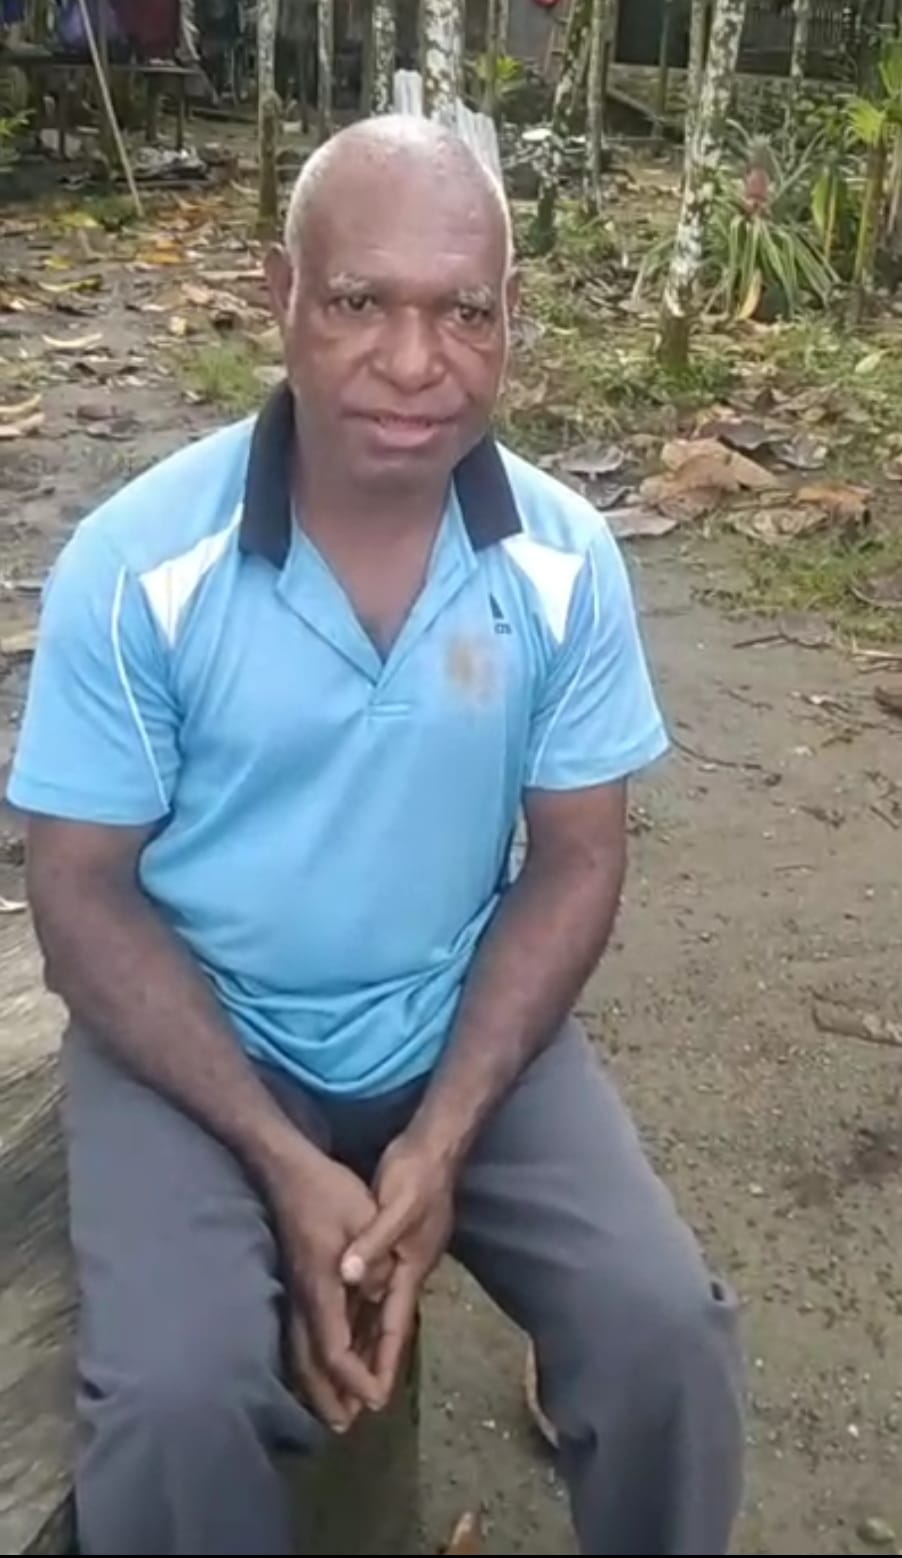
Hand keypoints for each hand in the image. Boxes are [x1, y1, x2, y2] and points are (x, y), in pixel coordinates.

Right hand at [268, 1145, 395, 1432]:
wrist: (288, 1168)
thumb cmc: (329, 1191)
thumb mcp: (365, 1216)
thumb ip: (375, 1257)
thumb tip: (381, 1292)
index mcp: (321, 1287)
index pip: (334, 1349)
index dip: (355, 1379)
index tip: (376, 1400)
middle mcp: (304, 1297)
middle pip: (309, 1361)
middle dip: (327, 1395)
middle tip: (345, 1426)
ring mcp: (297, 1289)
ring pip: (300, 1349)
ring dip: (317, 1381)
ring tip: (334, 1408)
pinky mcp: (298, 1279)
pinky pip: (302, 1331)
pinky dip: (314, 1356)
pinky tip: (324, 1362)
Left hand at [340, 1136, 454, 1405]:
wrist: (433, 1146)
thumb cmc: (418, 1176)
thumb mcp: (397, 1207)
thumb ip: (373, 1243)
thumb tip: (349, 1275)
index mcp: (410, 1269)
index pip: (395, 1326)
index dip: (384, 1362)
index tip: (376, 1400)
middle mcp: (407, 1272)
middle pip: (388, 1328)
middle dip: (374, 1365)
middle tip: (357, 1406)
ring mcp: (402, 1260)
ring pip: (380, 1312)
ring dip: (366, 1343)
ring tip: (348, 1378)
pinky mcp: (393, 1246)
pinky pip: (375, 1292)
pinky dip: (364, 1312)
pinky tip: (350, 1321)